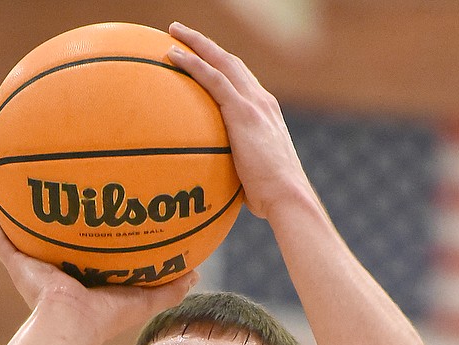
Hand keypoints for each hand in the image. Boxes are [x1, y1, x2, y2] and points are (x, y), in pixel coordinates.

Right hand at [0, 201, 198, 338]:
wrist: (71, 325)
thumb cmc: (106, 317)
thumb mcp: (143, 300)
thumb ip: (169, 288)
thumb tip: (197, 273)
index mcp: (85, 276)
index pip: (90, 247)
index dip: (94, 227)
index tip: (102, 202)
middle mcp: (59, 269)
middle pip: (57, 235)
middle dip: (58, 213)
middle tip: (63, 183)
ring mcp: (36, 267)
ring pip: (25, 234)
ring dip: (21, 212)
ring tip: (20, 182)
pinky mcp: (17, 265)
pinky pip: (0, 240)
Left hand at [167, 23, 310, 221]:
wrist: (287, 196)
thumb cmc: (271, 198)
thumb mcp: (252, 178)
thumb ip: (236, 170)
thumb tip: (215, 185)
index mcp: (267, 114)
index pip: (243, 82)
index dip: (223, 67)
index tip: (205, 60)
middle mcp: (262, 101)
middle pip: (231, 63)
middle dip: (207, 46)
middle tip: (183, 35)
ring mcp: (254, 103)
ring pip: (222, 62)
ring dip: (196, 44)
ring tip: (173, 32)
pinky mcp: (243, 111)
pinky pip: (213, 79)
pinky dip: (192, 64)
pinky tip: (172, 56)